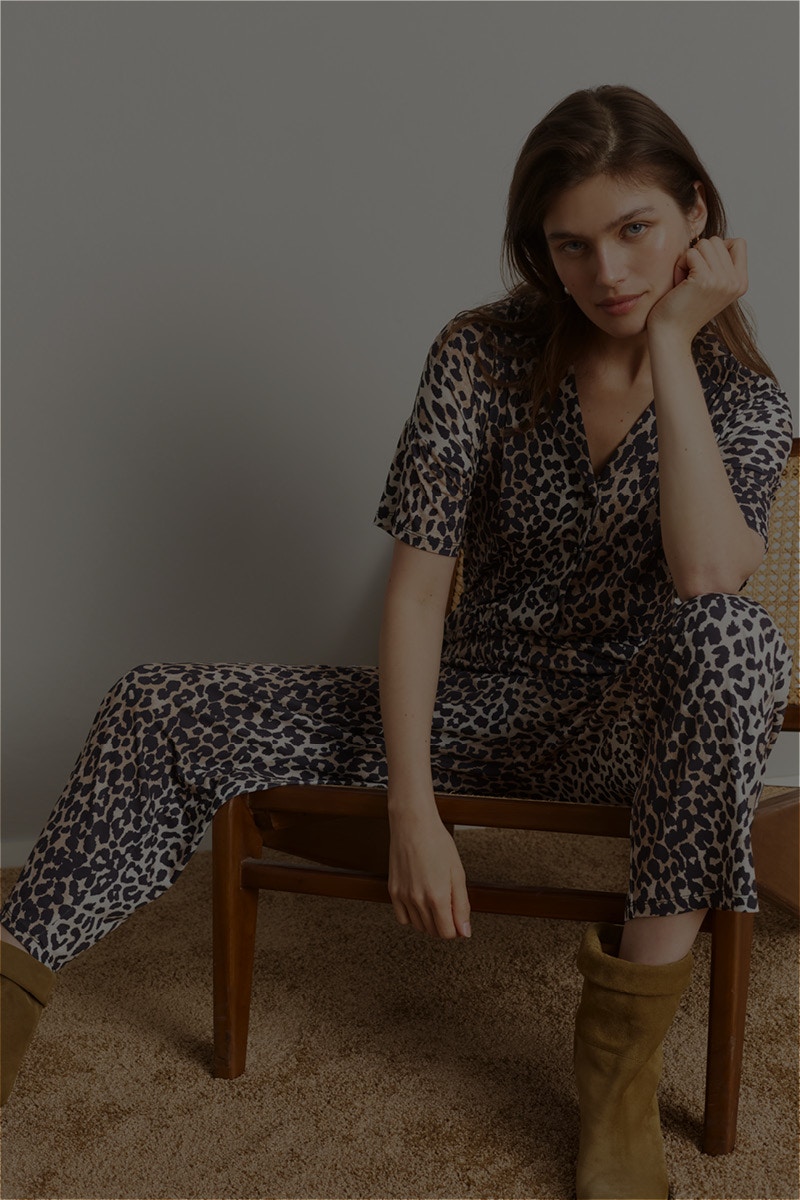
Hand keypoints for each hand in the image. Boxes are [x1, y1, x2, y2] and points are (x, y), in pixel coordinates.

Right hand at [388, 801, 471, 938]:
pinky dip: (412, 916)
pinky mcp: (393, 891)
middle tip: (449, 906)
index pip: (447, 933)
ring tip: (435, 900)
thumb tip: (465, 932)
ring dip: (429, 921)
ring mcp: (403, 896)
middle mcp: (418, 900)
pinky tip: (420, 902)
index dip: (456, 929)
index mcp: (437, 897)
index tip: (459, 919)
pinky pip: (402, 918)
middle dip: (444, 925)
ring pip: (418, 926)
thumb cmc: (438, 843)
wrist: (413, 824)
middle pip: (433, 932)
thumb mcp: (458, 873)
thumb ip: (462, 905)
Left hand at [647, 236, 747, 342]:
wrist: (671, 335)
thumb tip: (718, 240)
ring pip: (704, 244)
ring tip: (684, 283)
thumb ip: (721, 265)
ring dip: (688, 260)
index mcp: (741, 283)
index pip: (738, 243)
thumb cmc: (683, 309)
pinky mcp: (705, 280)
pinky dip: (680, 265)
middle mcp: (736, 282)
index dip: (716, 250)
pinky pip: (690, 253)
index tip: (704, 271)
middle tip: (690, 281)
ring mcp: (722, 281)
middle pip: (717, 241)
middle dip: (698, 256)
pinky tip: (678, 284)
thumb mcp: (712, 286)